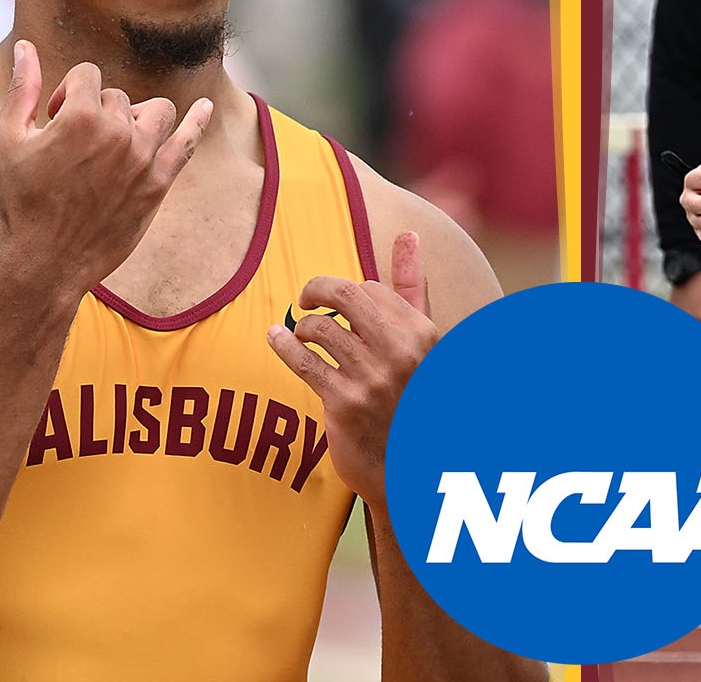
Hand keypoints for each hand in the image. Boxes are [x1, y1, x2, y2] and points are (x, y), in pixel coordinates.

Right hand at [0, 40, 210, 297]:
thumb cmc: (18, 201)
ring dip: (136, 117)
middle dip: (95, 113)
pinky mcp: (158, 183)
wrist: (45, 262)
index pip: (87, 75)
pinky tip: (205, 108)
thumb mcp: (7, 140)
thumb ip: (22, 89)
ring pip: (155, 111)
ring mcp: (143, 158)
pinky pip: (186, 143)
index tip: (53, 121)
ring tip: (115, 140)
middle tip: (73, 148)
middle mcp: (118, 132)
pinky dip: (197, 122)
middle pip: (117, 97)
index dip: (66, 94)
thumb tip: (25, 48)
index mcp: (80, 116)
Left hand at [268, 232, 439, 505]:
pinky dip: (283, 344)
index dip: (349, 294)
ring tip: (302, 334)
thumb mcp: (424, 340)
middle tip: (307, 298)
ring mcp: (372, 379)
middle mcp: (401, 352)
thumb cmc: (414, 395)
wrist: (410, 468)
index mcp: (424, 332)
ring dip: (304, 327)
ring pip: (320, 328)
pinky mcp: (344, 404)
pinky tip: (276, 339)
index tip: (339, 306)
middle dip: (317, 290)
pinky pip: (302, 361)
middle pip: (344, 296)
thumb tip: (409, 233)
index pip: (370, 288)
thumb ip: (412, 285)